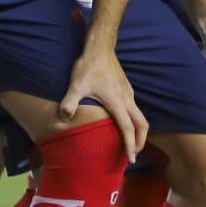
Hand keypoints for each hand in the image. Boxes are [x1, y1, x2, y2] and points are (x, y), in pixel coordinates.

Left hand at [59, 46, 146, 160]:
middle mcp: (127, 99)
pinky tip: (123, 121)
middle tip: (134, 155)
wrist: (100, 47)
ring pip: (140, 116)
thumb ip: (69, 103)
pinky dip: (134, 120)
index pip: (128, 129)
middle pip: (142, 125)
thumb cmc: (89, 66)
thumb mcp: (76, 85)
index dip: (130, 145)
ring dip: (138, 131)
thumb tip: (64, 119)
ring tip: (130, 142)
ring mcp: (128, 93)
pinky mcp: (126, 88)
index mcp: (117, 102)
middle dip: (140, 141)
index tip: (131, 159)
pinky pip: (135, 108)